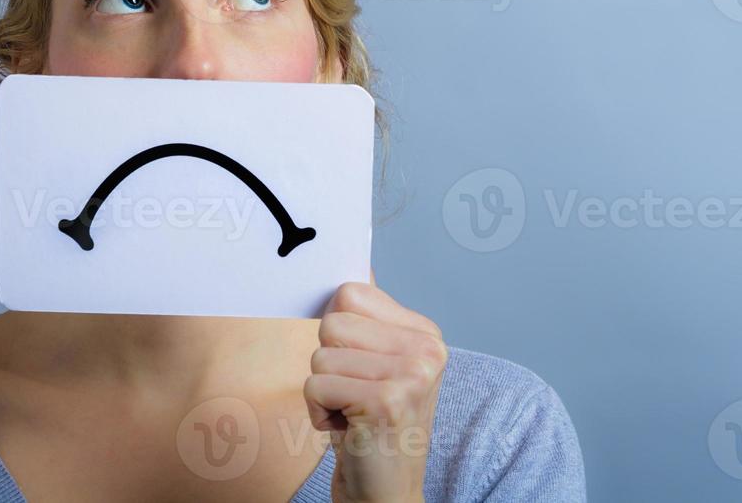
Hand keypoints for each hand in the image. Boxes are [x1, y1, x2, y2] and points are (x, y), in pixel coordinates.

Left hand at [304, 273, 447, 502]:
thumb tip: (356, 260)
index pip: (350, 293)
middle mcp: (426, 349)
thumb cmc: (372, 427)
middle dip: (329, 364)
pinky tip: (347, 429)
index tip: (359, 366)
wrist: (386, 492)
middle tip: (355, 395)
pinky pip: (315, 386)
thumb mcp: (380, 365)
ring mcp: (411, 375)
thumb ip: (370, 318)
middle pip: (332, 322)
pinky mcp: (386, 402)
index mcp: (425, 333)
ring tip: (352, 413)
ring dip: (324, 392)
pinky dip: (319, 414)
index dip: (339, 332)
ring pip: (320, 356)